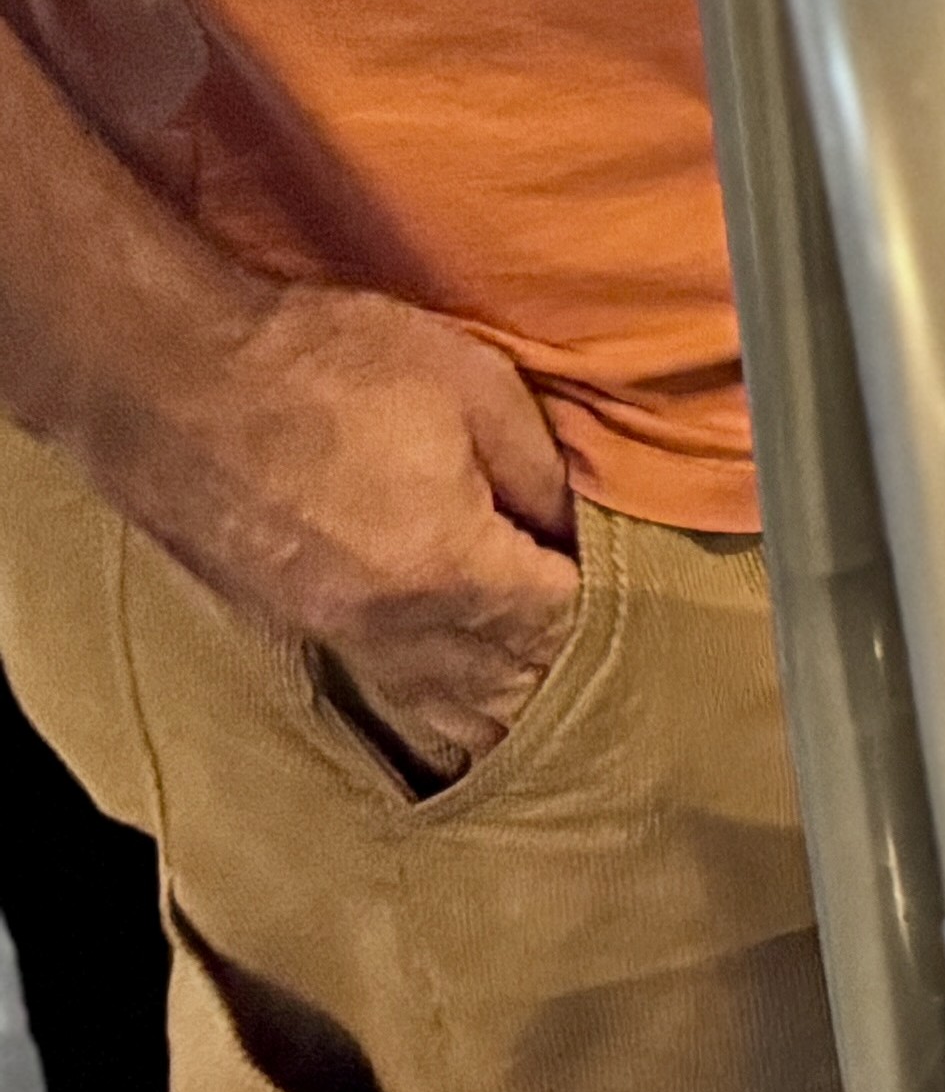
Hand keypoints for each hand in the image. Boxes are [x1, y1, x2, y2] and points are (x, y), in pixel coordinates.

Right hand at [109, 283, 576, 788]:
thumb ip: (536, 471)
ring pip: (432, 698)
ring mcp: (328, 629)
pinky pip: (379, 680)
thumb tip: (569, 531)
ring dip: (490, 711)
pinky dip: (425, 701)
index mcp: (445, 565)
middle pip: (496, 680)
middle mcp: (387, 621)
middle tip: (605, 681)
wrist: (166, 378)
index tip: (631, 597)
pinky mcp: (283, 621)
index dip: (597, 610)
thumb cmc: (322, 363)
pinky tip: (445, 712)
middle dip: (552, 678)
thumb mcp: (471, 385)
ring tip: (538, 728)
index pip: (553, 621)